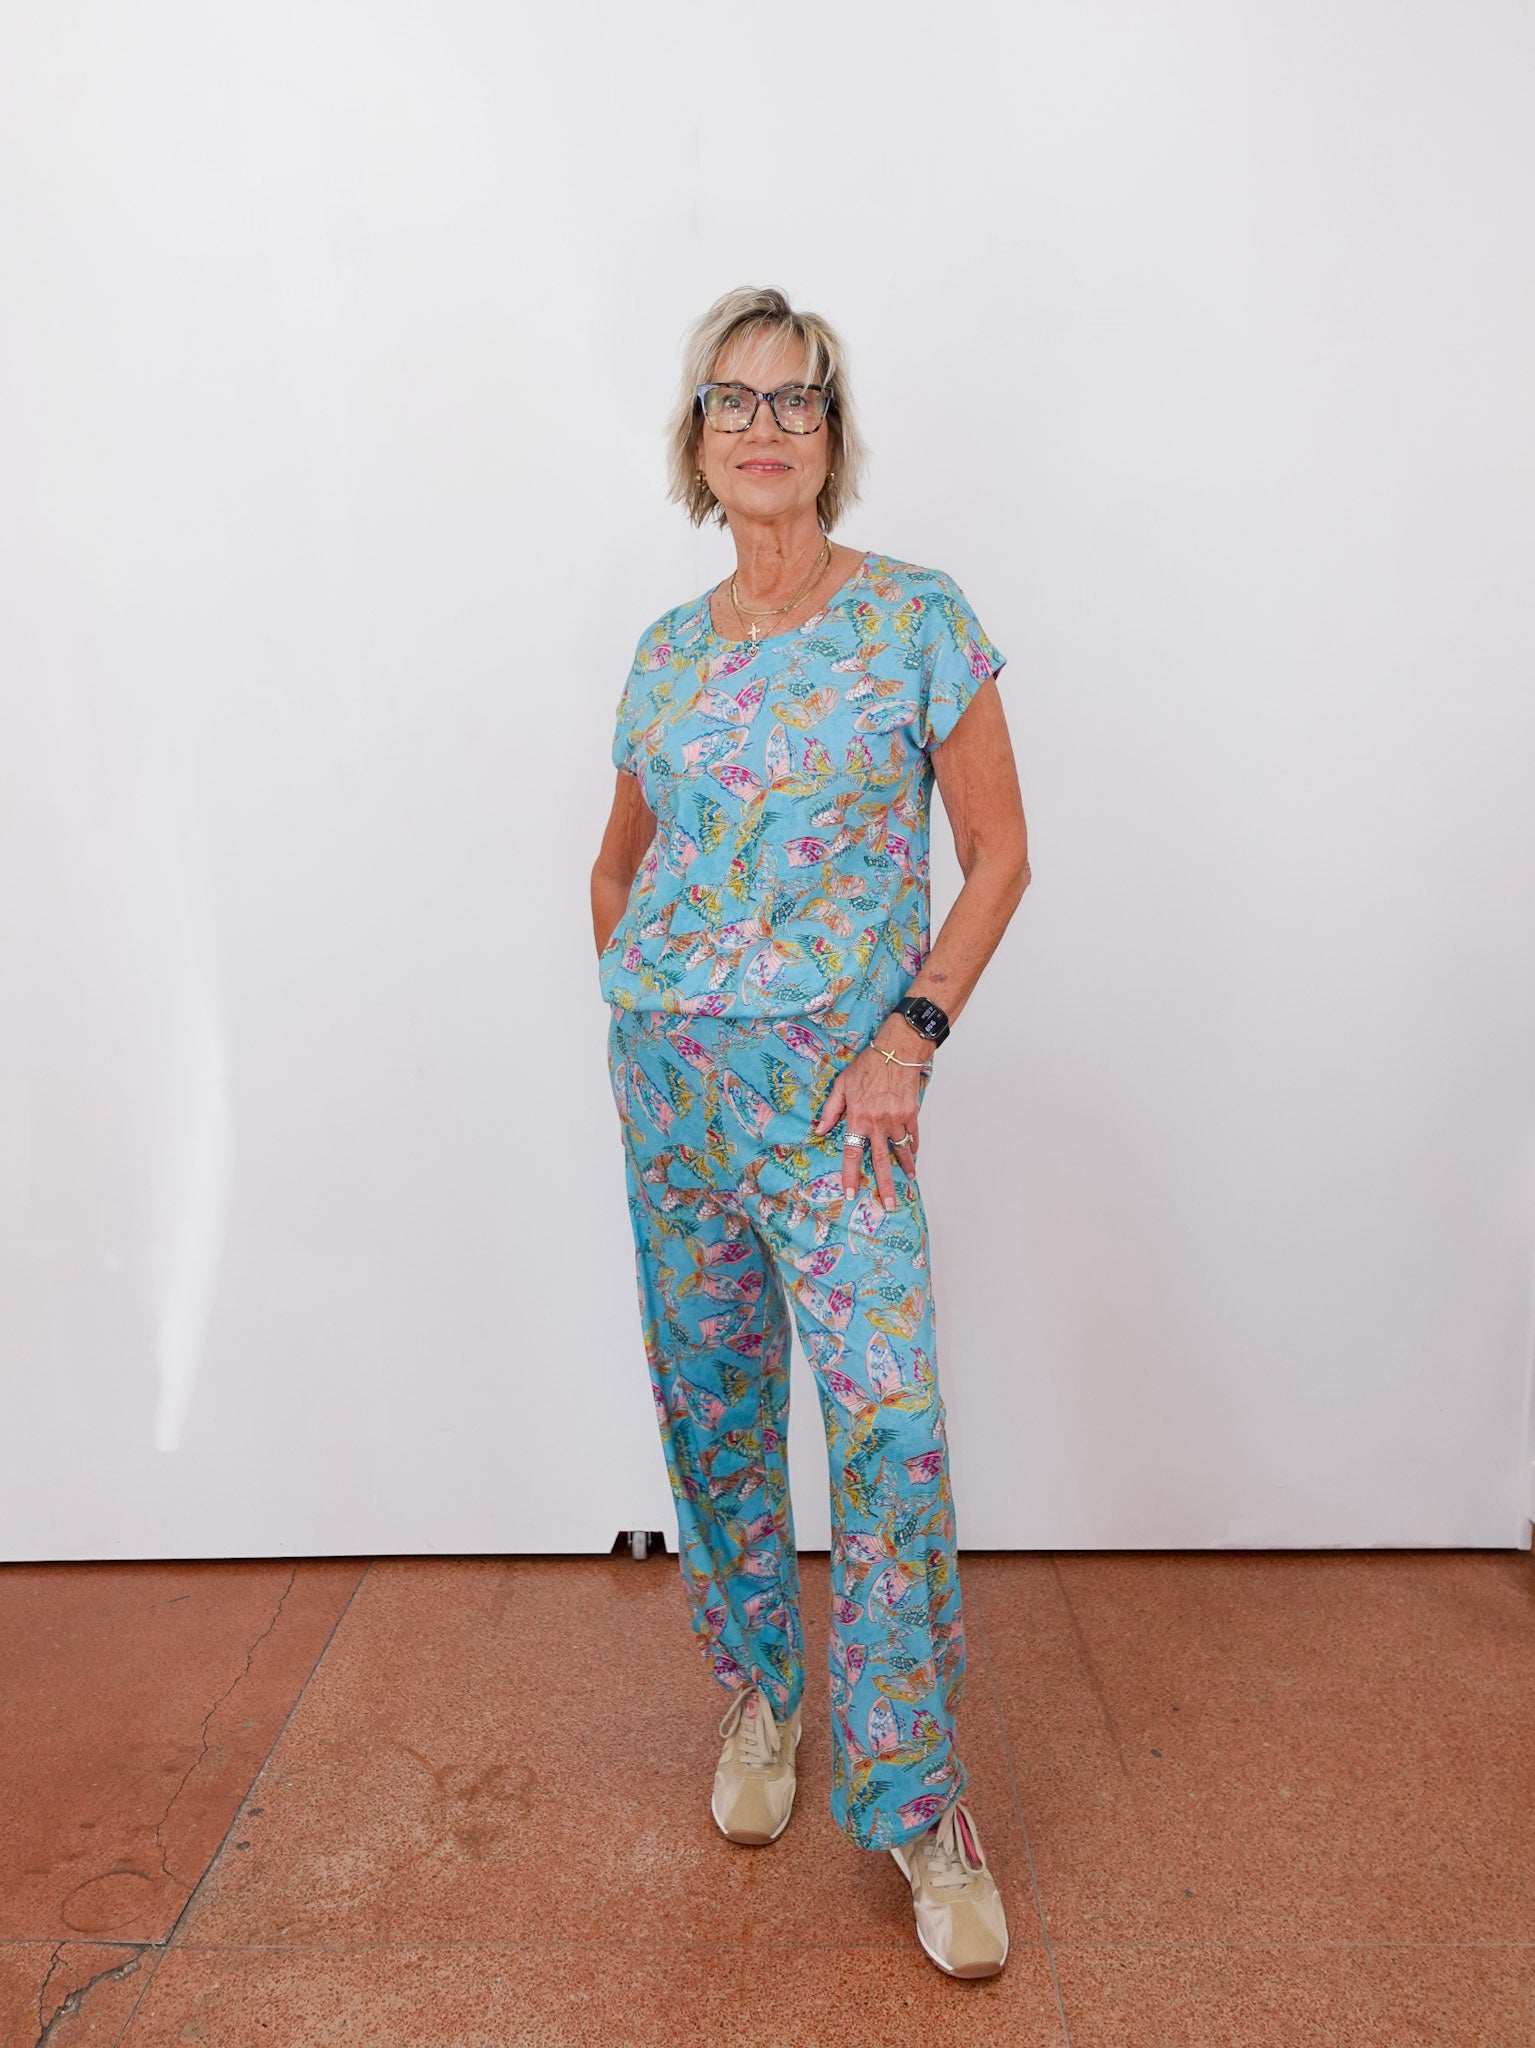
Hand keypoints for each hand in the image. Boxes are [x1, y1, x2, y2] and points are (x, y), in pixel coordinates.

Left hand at [812, 1029, 927, 1210]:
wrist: (897, 1051)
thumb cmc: (867, 1066)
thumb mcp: (842, 1085)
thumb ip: (831, 1110)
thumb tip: (819, 1130)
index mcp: (857, 1118)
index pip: (851, 1153)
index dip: (850, 1175)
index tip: (851, 1192)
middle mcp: (877, 1123)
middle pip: (880, 1161)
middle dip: (884, 1185)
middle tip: (888, 1204)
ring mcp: (896, 1120)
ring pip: (900, 1151)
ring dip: (904, 1168)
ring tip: (908, 1181)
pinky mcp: (911, 1113)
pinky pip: (912, 1136)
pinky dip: (912, 1148)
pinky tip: (913, 1156)